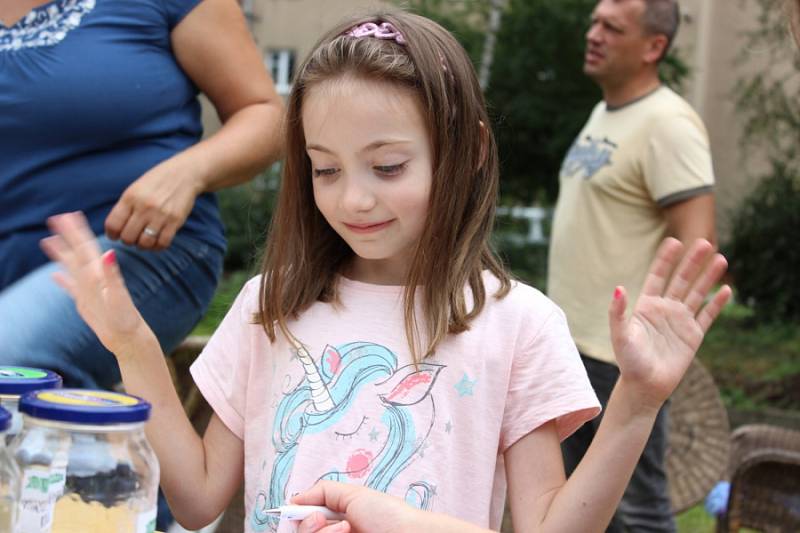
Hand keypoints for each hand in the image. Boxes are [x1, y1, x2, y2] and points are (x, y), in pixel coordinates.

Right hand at [41, 212, 153, 356]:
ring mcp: (90, 290)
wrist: (129, 339)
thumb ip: (112, 275)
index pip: (87, 248)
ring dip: (62, 254)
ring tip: (49, 240)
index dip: (78, 232)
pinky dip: (63, 281)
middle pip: (79, 253)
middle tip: (57, 218)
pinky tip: (55, 275)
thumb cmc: (126, 320)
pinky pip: (72, 288)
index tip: (69, 215)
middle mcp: (95, 279)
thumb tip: (108, 253)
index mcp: (101, 275)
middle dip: (69, 235)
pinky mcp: (86, 303)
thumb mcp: (118, 297)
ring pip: (72, 267)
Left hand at [105, 153, 204, 249]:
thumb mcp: (136, 189)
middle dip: (128, 241)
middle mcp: (144, 207)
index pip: (113, 225)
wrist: (184, 174)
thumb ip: (125, 207)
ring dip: (143, 246)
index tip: (115, 235)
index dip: (112, 234)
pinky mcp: (175, 221)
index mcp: (130, 197)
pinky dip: (158, 247)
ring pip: (145, 243)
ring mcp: (160, 215)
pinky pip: (163, 243)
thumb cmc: (157, 182)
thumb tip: (116, 230)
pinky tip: (157, 241)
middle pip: (127, 237)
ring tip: (144, 240)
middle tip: (132, 237)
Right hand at [293, 481, 419, 532]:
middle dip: (308, 527)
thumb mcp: (353, 495)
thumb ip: (322, 492)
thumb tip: (293, 500)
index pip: (301, 524)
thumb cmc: (387, 514)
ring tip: (347, 529)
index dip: (297, 520)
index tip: (302, 512)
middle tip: (324, 519)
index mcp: (333, 521)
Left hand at [609, 238, 731, 408]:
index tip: (674, 241)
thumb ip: (618, 312)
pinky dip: (716, 303)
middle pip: (681, 280)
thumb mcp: (620, 334)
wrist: (645, 386)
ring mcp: (680, 321)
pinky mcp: (693, 336)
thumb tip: (618, 288)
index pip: (657, 276)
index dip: (666, 260)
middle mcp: (664, 309)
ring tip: (721, 259)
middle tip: (705, 242)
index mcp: (646, 305)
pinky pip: (707, 316)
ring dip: (708, 277)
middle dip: (692, 262)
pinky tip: (726, 290)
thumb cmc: (629, 361)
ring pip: (697, 294)